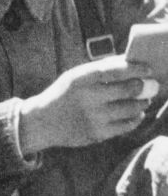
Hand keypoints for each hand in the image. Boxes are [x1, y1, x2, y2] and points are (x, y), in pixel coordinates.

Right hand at [19, 56, 153, 153]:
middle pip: (128, 90)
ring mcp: (93, 117)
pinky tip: (136, 113)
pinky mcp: (98, 133)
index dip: (135, 69)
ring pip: (131, 108)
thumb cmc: (64, 94)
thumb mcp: (75, 77)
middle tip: (152, 85)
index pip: (114, 71)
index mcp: (80, 79)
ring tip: (144, 99)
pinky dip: (136, 118)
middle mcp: (88, 98)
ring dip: (142, 102)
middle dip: (145, 86)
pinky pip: (127, 125)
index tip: (149, 68)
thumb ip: (100, 70)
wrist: (42, 121)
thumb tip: (130, 62)